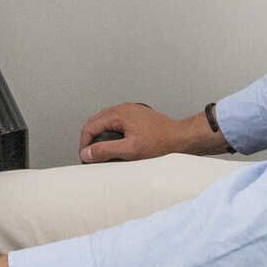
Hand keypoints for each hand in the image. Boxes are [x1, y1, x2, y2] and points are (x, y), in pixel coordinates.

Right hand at [77, 101, 228, 163]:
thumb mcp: (130, 150)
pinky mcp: (136, 117)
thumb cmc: (161, 143)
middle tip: (91, 156)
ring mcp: (130, 112)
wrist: (181, 139)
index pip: (90, 126)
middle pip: (96, 122)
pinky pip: (117, 124)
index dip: (84, 143)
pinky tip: (117, 147)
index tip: (85, 157)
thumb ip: (106, 151)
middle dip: (90, 140)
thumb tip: (87, 152)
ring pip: (106, 123)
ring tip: (102, 153)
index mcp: (118, 114)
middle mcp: (123, 109)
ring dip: (100, 137)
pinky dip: (111, 135)